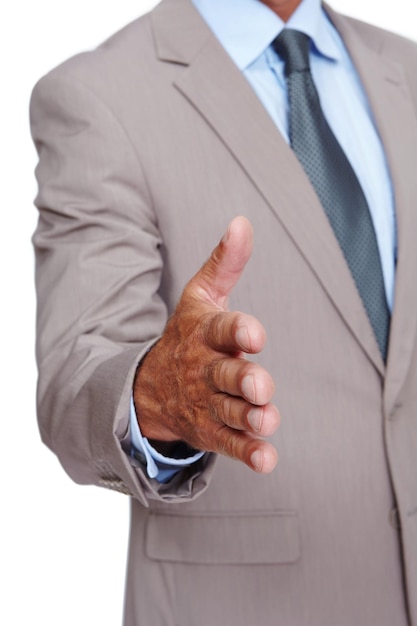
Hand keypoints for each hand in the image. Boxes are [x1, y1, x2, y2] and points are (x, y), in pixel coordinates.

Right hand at [133, 216, 279, 472]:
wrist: (150, 386)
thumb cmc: (187, 335)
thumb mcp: (199, 297)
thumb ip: (224, 263)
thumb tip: (243, 222)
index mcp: (204, 334)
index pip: (221, 330)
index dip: (238, 331)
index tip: (254, 333)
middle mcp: (205, 370)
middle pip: (225, 375)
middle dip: (243, 380)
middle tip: (260, 385)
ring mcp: (207, 403)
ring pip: (230, 412)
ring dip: (249, 418)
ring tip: (266, 420)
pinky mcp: (212, 431)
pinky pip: (229, 444)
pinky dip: (247, 454)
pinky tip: (267, 459)